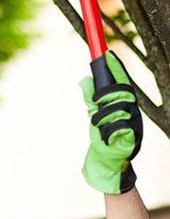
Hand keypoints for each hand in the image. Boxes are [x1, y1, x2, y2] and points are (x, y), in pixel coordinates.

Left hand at [79, 50, 142, 193]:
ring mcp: (134, 125)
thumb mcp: (95, 115)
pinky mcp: (132, 138)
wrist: (107, 164)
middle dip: (105, 95)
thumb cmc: (102, 138)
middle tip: (94, 102)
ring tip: (97, 127)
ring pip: (118, 110)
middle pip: (122, 92)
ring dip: (102, 118)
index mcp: (124, 105)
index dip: (116, 68)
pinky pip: (119, 127)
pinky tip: (104, 138)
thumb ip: (91, 99)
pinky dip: (107, 132)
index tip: (106, 54)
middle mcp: (132, 112)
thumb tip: (84, 81)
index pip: (122, 82)